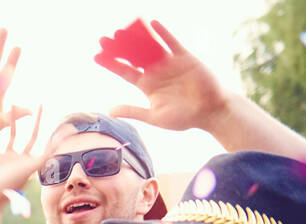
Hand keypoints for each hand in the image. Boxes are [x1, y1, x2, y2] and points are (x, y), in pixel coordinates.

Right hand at [0, 108, 45, 204]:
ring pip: (11, 134)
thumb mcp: (30, 168)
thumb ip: (46, 154)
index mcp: (28, 162)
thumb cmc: (7, 186)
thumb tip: (63, 142)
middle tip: (39, 103)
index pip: (41, 140)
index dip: (45, 126)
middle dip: (33, 119)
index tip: (49, 111)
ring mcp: (3, 158)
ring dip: (12, 120)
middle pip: (28, 135)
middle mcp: (17, 159)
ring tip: (13, 104)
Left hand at [97, 20, 227, 131]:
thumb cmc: (183, 118)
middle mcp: (156, 72)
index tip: (96, 56)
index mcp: (147, 86)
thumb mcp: (154, 116)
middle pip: (133, 56)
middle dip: (119, 48)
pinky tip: (152, 24)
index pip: (125, 71)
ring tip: (122, 30)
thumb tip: (110, 111)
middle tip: (103, 39)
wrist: (209, 112)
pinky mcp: (184, 58)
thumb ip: (133, 111)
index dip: (111, 64)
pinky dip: (163, 33)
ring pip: (149, 47)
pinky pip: (172, 43)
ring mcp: (169, 63)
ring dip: (136, 38)